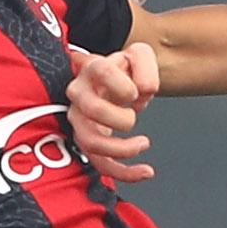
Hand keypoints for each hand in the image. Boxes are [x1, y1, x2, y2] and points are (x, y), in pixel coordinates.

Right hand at [68, 41, 160, 183]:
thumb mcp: (139, 55)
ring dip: (120, 148)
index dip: (122, 84)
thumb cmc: (124, 70)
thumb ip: (145, 64)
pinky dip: (124, 172)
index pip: (101, 70)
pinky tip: (146, 172)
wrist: (113, 82)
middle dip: (122, 116)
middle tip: (135, 112)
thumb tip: (142, 90)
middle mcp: (80, 94)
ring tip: (143, 143)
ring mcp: (80, 119)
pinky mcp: (88, 141)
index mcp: (93, 68)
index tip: (135, 92)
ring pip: (90, 142)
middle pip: (93, 109)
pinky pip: (100, 164)